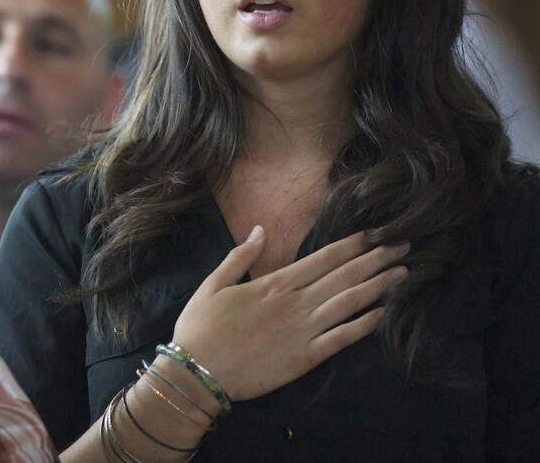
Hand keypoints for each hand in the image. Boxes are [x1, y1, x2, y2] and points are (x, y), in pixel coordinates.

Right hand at [171, 227, 407, 401]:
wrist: (198, 372)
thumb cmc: (201, 327)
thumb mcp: (212, 284)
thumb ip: (239, 256)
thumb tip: (259, 230)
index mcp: (273, 284)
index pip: (322, 259)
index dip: (352, 245)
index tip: (375, 234)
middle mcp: (295, 304)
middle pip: (344, 276)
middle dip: (375, 259)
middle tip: (403, 245)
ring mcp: (303, 331)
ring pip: (349, 303)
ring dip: (379, 286)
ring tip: (403, 273)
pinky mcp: (306, 358)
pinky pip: (343, 338)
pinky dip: (365, 324)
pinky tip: (384, 313)